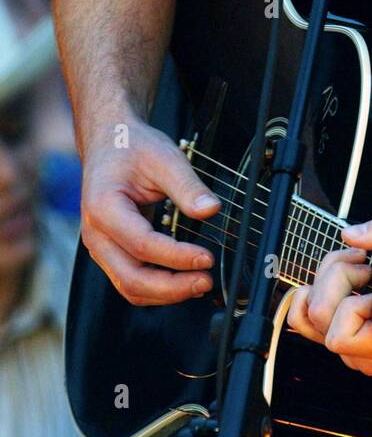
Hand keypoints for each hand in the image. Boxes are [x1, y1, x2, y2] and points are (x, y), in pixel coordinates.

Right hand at [80, 114, 220, 304]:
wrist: (110, 143)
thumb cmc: (132, 148)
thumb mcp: (164, 158)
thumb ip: (187, 186)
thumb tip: (211, 210)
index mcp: (103, 207)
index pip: (142, 244)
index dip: (176, 256)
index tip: (206, 258)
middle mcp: (96, 233)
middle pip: (131, 278)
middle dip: (172, 287)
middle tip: (205, 280)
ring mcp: (101, 247)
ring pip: (130, 287)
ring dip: (166, 293)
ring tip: (200, 284)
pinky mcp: (111, 252)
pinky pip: (131, 280)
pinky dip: (158, 288)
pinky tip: (183, 281)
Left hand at [285, 215, 371, 376]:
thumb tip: (350, 236)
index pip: (342, 336)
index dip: (354, 303)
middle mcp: (371, 355)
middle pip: (321, 318)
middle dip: (337, 277)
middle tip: (364, 264)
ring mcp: (353, 352)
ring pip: (308, 318)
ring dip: (325, 282)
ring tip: (353, 270)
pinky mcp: (340, 340)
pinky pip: (302, 322)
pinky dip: (308, 297)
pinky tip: (330, 283)